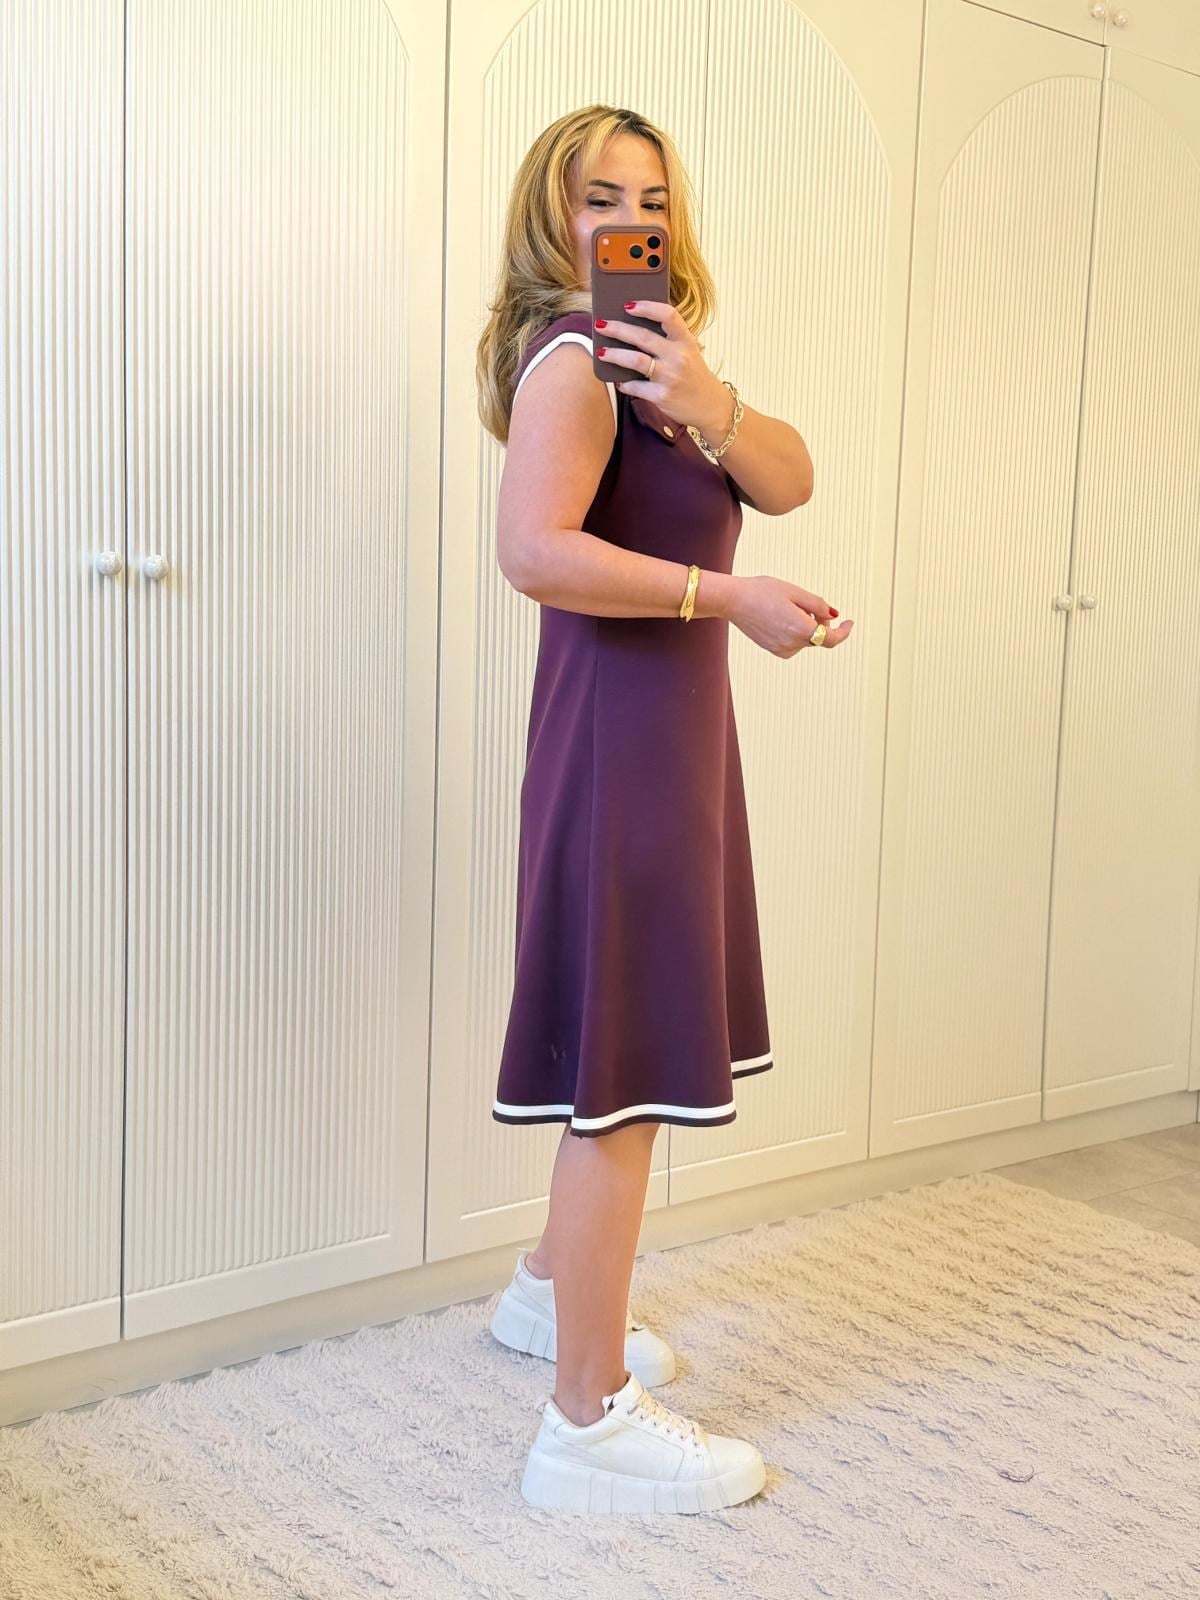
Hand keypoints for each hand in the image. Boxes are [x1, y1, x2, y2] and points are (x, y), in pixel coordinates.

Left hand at [593, 300, 723, 428]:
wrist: (710, 406)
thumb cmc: (694, 375)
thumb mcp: (689, 351)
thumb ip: (669, 340)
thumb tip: (633, 329)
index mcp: (686, 341)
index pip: (668, 315)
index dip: (647, 307)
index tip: (628, 305)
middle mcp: (679, 356)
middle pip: (643, 337)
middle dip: (618, 329)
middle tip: (601, 325)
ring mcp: (670, 377)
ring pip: (636, 360)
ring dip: (614, 355)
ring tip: (601, 352)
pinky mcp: (662, 396)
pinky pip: (635, 387)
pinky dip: (623, 383)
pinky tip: (618, 380)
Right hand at [727, 575, 854, 657]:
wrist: (733, 600)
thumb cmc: (762, 591)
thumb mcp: (795, 591)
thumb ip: (818, 605)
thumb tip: (833, 615)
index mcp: (800, 629)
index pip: (831, 639)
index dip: (844, 631)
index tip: (849, 622)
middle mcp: (792, 644)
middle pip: (818, 637)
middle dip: (820, 622)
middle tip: (809, 605)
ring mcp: (782, 649)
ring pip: (806, 640)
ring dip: (806, 626)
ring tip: (788, 608)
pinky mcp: (773, 650)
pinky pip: (794, 643)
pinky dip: (795, 632)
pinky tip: (780, 618)